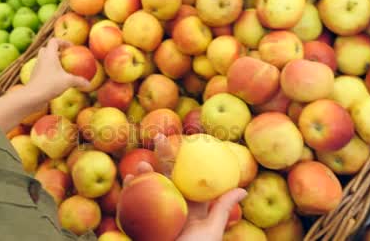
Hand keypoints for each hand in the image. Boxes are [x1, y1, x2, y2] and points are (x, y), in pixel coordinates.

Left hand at [27, 38, 90, 100]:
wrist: (32, 96)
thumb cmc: (50, 84)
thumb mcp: (68, 82)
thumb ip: (79, 81)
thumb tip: (88, 84)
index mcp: (49, 55)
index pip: (54, 41)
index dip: (63, 42)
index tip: (71, 47)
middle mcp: (41, 59)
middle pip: (47, 49)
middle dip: (56, 51)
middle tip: (65, 57)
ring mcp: (37, 67)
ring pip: (44, 59)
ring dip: (52, 61)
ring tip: (61, 68)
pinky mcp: (35, 76)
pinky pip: (42, 69)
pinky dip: (49, 70)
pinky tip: (56, 79)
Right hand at [123, 135, 246, 240]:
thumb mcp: (211, 232)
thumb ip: (222, 210)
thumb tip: (242, 188)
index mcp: (190, 207)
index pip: (187, 177)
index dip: (184, 158)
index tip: (183, 138)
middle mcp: (172, 208)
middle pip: (165, 177)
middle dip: (161, 158)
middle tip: (158, 138)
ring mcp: (155, 215)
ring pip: (147, 188)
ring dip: (142, 174)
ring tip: (139, 166)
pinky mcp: (140, 225)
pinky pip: (132, 206)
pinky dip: (128, 193)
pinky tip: (127, 182)